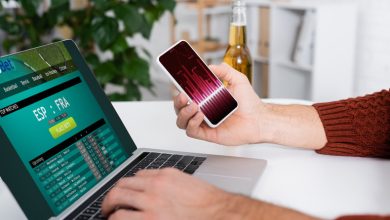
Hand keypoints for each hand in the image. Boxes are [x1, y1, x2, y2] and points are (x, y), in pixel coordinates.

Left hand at [102, 168, 316, 219]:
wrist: (219, 213)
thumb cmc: (208, 203)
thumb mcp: (187, 184)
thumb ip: (169, 183)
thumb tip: (155, 187)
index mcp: (165, 175)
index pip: (137, 175)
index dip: (129, 185)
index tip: (125, 192)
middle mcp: (155, 185)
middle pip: (122, 184)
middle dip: (112, 194)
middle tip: (109, 203)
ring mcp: (151, 202)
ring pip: (117, 199)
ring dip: (109, 207)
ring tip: (108, 213)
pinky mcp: (150, 219)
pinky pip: (122, 218)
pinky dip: (116, 219)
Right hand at [174, 63, 264, 144]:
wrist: (260, 119)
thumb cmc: (250, 103)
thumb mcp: (238, 80)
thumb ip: (225, 71)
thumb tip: (211, 66)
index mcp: (207, 99)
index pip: (187, 96)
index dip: (179, 91)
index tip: (178, 85)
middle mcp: (203, 111)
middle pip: (180, 109)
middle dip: (178, 102)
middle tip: (184, 96)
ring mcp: (205, 123)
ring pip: (182, 121)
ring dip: (183, 113)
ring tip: (194, 106)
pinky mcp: (208, 134)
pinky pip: (192, 131)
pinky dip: (192, 123)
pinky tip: (200, 115)